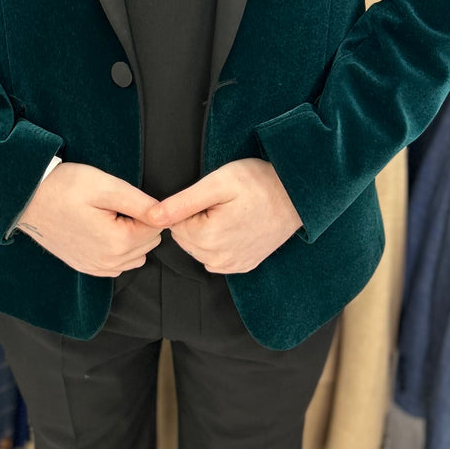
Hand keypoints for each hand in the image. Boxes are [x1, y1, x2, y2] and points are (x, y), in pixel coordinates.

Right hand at [15, 162, 162, 275]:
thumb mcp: (106, 187)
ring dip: (130, 237)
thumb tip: (167, 214)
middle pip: (150, 242)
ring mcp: (97, 268)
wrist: (27, 200)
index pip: (158, 227)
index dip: (147, 208)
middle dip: (140, 223)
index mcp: (118, 242)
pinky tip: (101, 229)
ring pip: (137, 254)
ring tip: (108, 216)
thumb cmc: (65, 188)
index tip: (124, 198)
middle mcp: (110, 263)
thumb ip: (140, 203)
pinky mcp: (88, 268)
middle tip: (114, 206)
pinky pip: (119, 264)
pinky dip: (118, 248)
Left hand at [143, 158, 302, 272]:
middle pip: (185, 238)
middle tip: (222, 203)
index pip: (173, 225)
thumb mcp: (217, 183)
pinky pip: (216, 257)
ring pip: (199, 248)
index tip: (210, 197)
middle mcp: (218, 259)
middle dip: (196, 220)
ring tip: (231, 212)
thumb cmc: (259, 183)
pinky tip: (236, 226)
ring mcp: (232, 265)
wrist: (297, 195)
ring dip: (207, 232)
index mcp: (207, 237)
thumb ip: (182, 202)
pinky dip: (219, 243)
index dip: (188, 206)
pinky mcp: (244, 265)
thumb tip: (152, 216)